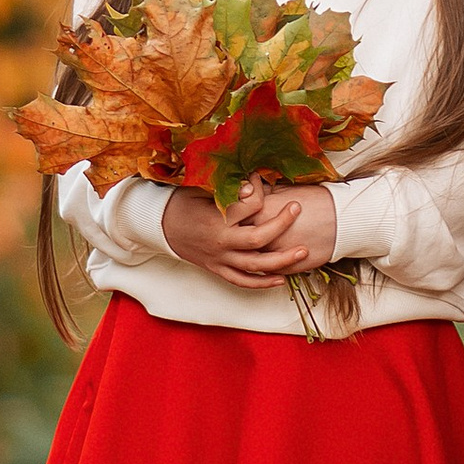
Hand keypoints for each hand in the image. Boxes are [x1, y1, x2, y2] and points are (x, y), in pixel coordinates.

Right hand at [158, 176, 339, 285]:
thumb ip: (229, 190)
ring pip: (255, 265)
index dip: (260, 189)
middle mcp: (221, 241)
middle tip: (296, 209)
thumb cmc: (184, 203)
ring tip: (303, 251)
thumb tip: (254, 186)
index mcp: (217, 217)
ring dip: (282, 260)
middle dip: (282, 224)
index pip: (250, 204)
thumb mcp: (203, 188)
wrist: (161, 227)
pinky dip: (262, 283)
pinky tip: (281, 280)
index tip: (261, 179)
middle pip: (258, 238)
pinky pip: (242, 281)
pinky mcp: (218, 270)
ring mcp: (220, 259)